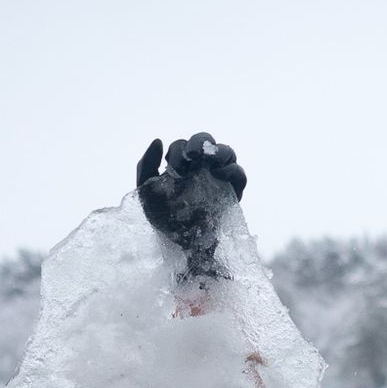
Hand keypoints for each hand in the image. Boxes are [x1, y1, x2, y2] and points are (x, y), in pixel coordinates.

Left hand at [136, 132, 247, 281]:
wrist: (183, 248)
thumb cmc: (164, 222)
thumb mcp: (146, 194)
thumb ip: (146, 166)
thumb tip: (158, 139)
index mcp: (182, 167)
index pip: (183, 146)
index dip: (178, 151)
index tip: (173, 167)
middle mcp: (202, 169)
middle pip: (206, 141)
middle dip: (198, 143)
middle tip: (189, 158)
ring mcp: (220, 179)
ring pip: (226, 152)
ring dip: (218, 151)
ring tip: (208, 161)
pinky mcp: (233, 193)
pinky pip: (240, 175)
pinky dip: (232, 170)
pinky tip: (219, 175)